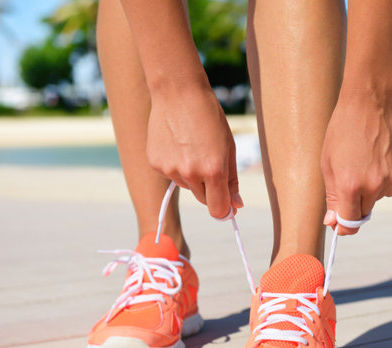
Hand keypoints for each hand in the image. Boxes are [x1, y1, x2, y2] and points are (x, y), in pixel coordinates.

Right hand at [146, 86, 242, 217]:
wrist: (178, 93)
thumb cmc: (209, 117)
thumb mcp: (229, 147)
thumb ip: (232, 179)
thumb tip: (236, 205)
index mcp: (213, 170)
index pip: (218, 209)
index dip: (224, 210)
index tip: (228, 206)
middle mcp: (190, 173)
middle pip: (203, 200)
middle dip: (211, 190)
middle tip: (211, 164)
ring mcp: (170, 169)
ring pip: (187, 186)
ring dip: (193, 175)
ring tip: (193, 147)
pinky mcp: (155, 163)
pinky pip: (171, 175)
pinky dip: (176, 166)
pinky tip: (178, 145)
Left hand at [321, 89, 391, 234]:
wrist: (369, 103)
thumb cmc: (342, 131)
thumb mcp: (328, 164)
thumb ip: (332, 196)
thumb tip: (333, 222)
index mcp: (350, 186)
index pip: (349, 222)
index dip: (342, 226)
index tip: (338, 225)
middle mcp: (373, 186)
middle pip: (363, 212)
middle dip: (354, 205)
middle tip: (348, 180)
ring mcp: (391, 178)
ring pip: (377, 199)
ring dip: (369, 190)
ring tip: (362, 162)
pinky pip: (390, 187)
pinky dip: (382, 180)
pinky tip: (375, 159)